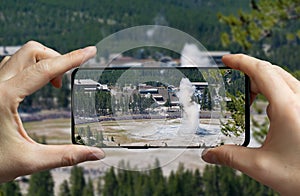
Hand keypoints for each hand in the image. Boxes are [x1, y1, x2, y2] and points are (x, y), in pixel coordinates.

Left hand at [0, 41, 103, 182]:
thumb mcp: (30, 160)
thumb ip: (66, 156)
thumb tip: (95, 153)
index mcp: (4, 97)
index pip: (45, 69)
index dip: (72, 59)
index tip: (89, 52)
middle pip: (32, 52)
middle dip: (56, 59)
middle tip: (67, 78)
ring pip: (21, 56)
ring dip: (43, 62)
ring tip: (55, 83)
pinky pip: (12, 65)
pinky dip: (31, 67)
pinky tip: (38, 83)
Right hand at [201, 54, 299, 194]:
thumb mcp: (261, 166)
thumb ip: (230, 157)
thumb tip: (210, 154)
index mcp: (288, 108)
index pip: (261, 71)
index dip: (241, 61)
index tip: (226, 59)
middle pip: (271, 71)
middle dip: (248, 70)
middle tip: (231, 76)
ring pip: (281, 79)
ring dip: (261, 81)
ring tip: (245, 92)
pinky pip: (289, 90)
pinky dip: (272, 91)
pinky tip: (265, 106)